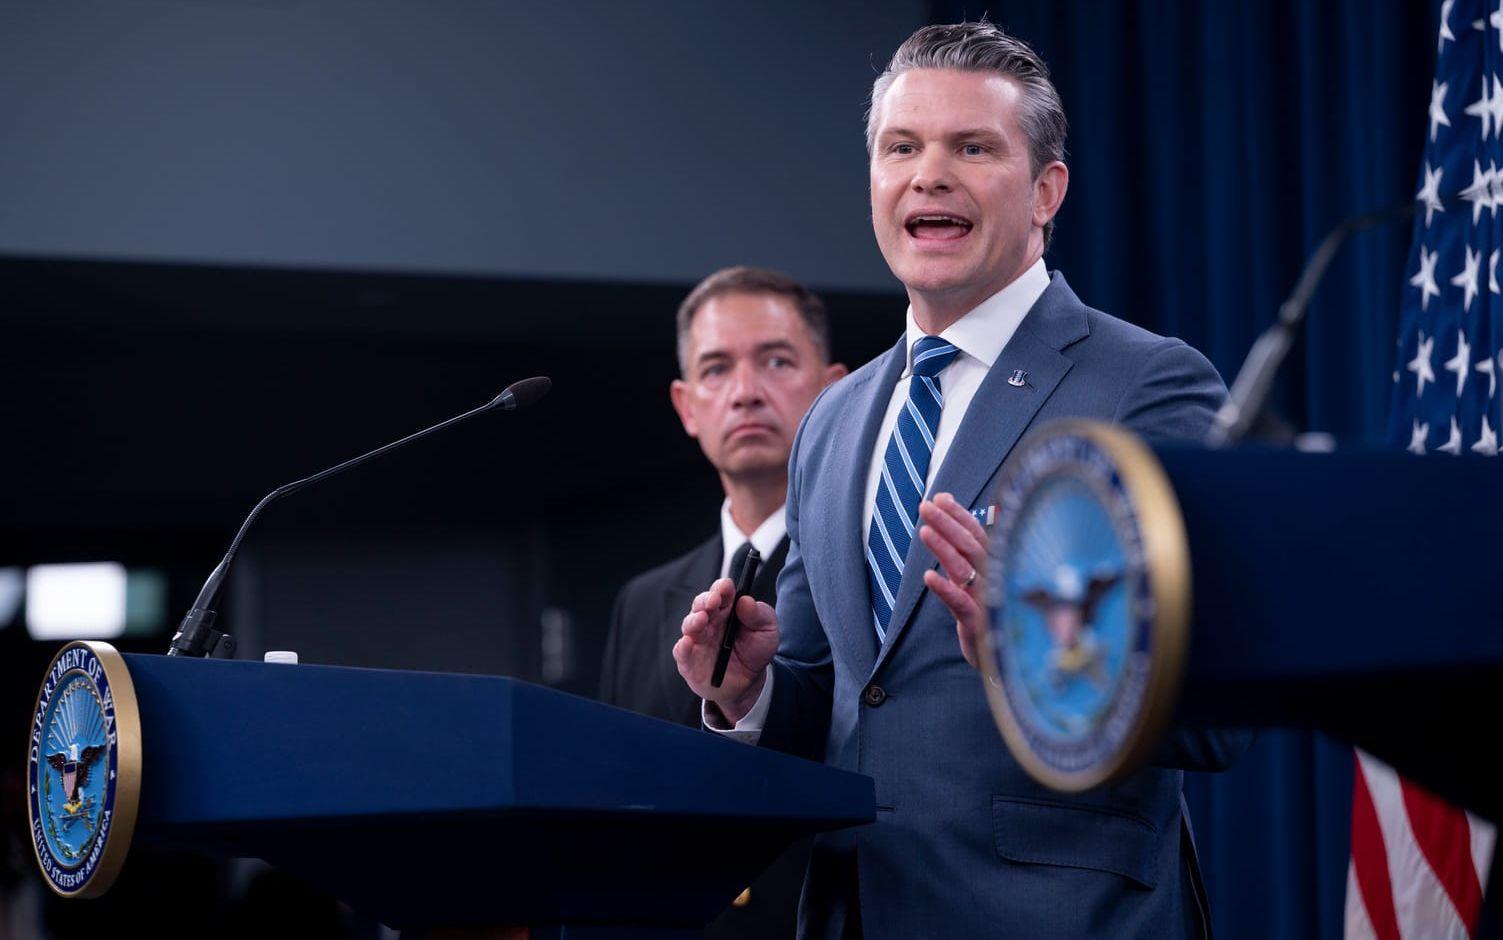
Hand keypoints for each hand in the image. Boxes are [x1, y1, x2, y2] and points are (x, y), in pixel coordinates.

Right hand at [673, 577, 779, 722]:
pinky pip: (681, 652)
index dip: (722, 588)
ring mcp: (698, 640)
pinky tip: (687, 643)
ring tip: (701, 619)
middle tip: (713, 601)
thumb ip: (760, 615)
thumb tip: (746, 601)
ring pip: (689, 625)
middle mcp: (710, 621)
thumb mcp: (767, 631)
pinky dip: (682, 647)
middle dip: (705, 600)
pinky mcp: (690, 661)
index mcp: (727, 610)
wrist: (750, 683)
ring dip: (693, 620)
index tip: (726, 587)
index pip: (721, 592)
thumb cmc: (756, 652)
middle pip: (701, 605)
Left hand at [919, 492, 989, 668]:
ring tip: (924, 532)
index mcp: (991, 566)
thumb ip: (961, 546)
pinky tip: (928, 578)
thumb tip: (945, 503)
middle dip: (948, 524)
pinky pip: (961, 604)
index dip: (959, 515)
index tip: (940, 498)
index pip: (977, 534)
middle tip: (925, 506)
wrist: (1003, 659)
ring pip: (964, 569)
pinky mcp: (978, 623)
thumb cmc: (986, 611)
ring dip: (944, 549)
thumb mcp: (975, 578)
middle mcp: (991, 578)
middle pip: (970, 545)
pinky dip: (945, 590)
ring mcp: (985, 600)